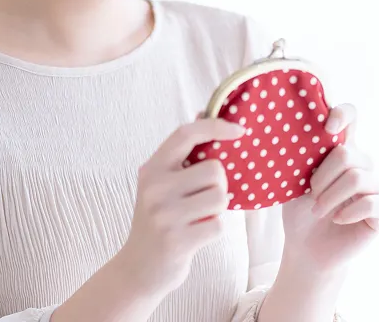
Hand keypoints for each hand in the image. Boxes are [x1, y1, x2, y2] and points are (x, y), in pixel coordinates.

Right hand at [117, 118, 244, 293]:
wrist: (139, 267)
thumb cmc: (158, 220)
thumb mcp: (161, 184)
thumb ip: (182, 154)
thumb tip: (203, 112)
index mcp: (152, 169)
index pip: (185, 134)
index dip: (215, 126)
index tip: (239, 130)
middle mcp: (155, 188)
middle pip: (215, 170)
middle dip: (220, 185)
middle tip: (205, 198)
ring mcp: (165, 215)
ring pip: (220, 197)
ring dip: (218, 209)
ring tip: (200, 216)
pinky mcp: (177, 240)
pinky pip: (219, 224)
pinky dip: (215, 229)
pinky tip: (198, 234)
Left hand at [281, 103, 378, 272]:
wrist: (306, 246)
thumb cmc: (299, 210)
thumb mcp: (293, 181)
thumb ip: (301, 158)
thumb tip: (291, 136)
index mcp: (338, 150)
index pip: (350, 118)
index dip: (342, 114)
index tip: (328, 126)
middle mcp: (361, 163)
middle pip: (347, 153)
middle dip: (322, 177)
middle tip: (310, 194)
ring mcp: (375, 186)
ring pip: (357, 178)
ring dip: (330, 197)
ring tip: (317, 210)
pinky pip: (373, 203)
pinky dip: (348, 212)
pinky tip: (338, 219)